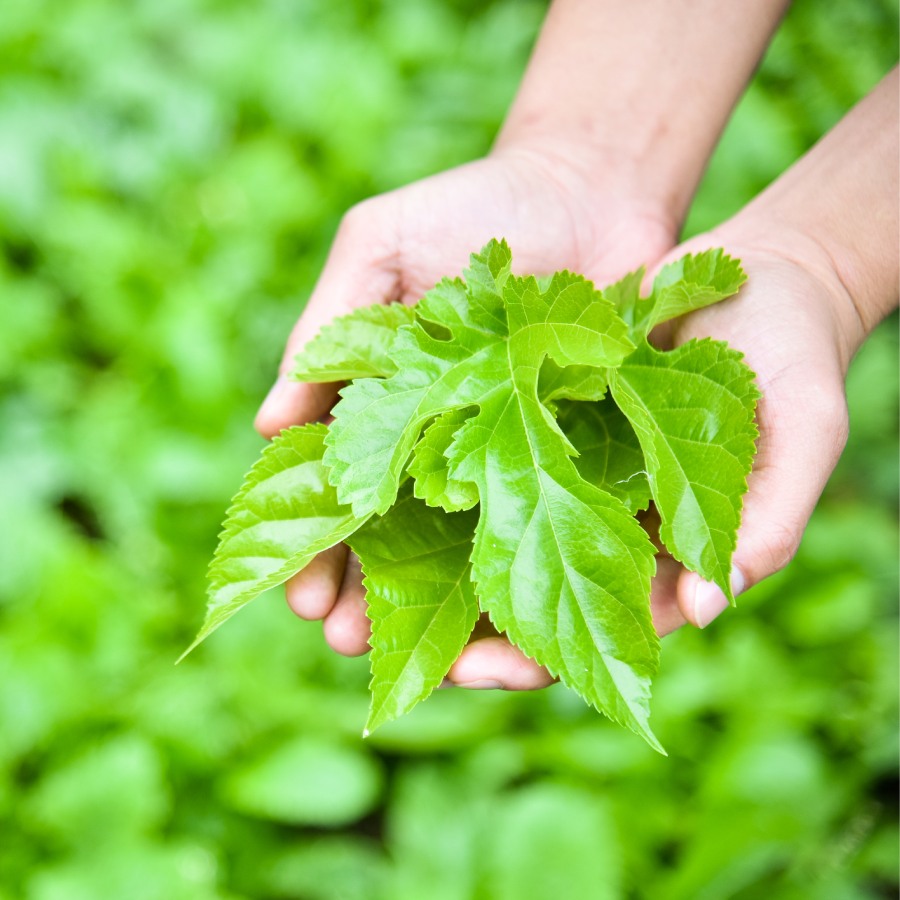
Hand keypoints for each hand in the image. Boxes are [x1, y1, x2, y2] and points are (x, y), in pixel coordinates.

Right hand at [255, 146, 676, 676]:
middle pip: (402, 537)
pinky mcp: (590, 451)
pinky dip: (544, 568)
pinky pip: (564, 521)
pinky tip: (528, 620)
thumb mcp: (381, 245)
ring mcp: (519, 453)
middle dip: (372, 594)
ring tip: (433, 659)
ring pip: (477, 548)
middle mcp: (450, 443)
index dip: (316, 548)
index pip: (339, 493)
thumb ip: (331, 328)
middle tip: (348, 644)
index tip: (304, 599)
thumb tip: (268, 424)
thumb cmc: (473, 207)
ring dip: (449, 606)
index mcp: (389, 405)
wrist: (591, 187)